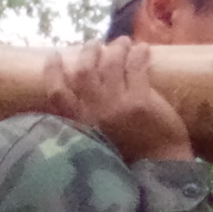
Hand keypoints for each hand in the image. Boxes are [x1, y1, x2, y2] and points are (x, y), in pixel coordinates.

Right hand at [56, 42, 196, 164]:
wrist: (160, 169)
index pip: (56, 93)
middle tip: (95, 43)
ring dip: (116, 48)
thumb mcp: (96, 138)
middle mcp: (93, 113)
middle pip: (83, 71)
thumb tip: (83, 85)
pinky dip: (138, 53)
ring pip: (110, 64)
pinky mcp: (139, 102)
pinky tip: (142, 49)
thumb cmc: (129, 154)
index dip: (52, 71)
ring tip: (123, 42)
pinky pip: (136, 67)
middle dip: (88, 52)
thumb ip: (87, 117)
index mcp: (80, 124)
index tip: (54, 55)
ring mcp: (116, 106)